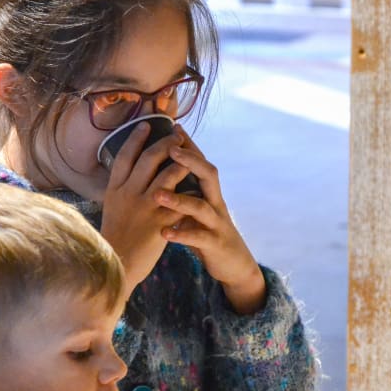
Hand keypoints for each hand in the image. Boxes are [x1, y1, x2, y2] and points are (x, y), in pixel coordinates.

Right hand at [100, 123, 189, 291]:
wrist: (116, 265)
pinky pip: (181, 201)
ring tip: (190, 154)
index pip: (124, 157)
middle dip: (165, 144)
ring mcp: (145, 208)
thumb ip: (120, 191)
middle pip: (148, 159)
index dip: (135, 139)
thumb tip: (126, 174)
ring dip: (182, 162)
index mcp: (114, 191)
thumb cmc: (113, 239)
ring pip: (167, 175)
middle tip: (176, 134)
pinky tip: (200, 184)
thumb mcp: (111, 209)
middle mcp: (128, 195)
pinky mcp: (160, 223)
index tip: (146, 126)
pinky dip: (191, 191)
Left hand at [153, 127, 266, 313]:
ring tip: (157, 195)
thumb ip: (185, 191)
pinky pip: (198, 238)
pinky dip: (181, 234)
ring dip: (179, 200)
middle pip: (209, 175)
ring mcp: (217, 223)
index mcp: (208, 192)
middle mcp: (215, 203)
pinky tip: (165, 233)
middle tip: (171, 150)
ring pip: (201, 207)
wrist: (233, 264)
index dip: (189, 145)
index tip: (174, 126)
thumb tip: (162, 172)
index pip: (200, 162)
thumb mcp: (197, 209)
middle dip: (191, 161)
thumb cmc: (207, 232)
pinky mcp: (215, 244)